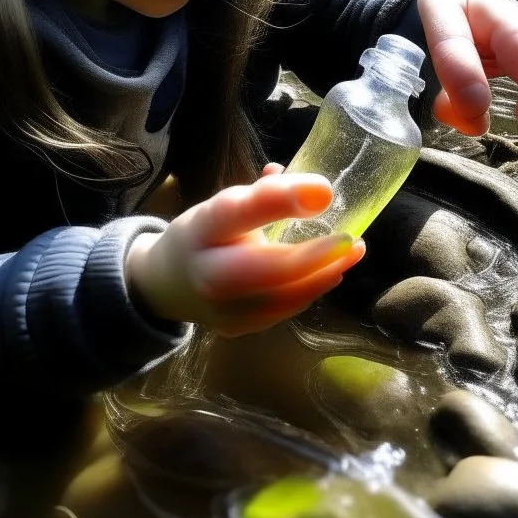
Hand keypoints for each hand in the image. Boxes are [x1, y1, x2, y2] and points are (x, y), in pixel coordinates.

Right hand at [125, 170, 364, 336]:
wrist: (164, 284)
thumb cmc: (203, 236)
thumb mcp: (224, 207)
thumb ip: (265, 196)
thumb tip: (314, 188)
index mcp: (201, 229)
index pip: (237, 212)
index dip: (281, 201)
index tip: (324, 192)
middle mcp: (207, 273)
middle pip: (270, 269)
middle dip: (318, 257)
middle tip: (353, 241)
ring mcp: (221, 309)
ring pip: (283, 297)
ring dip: (323, 276)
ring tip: (352, 254)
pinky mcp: (236, 329)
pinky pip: (282, 311)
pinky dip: (308, 290)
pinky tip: (327, 273)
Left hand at [417, 0, 517, 135]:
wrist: (445, 19)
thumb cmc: (426, 49)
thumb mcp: (421, 70)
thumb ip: (443, 97)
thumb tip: (472, 123)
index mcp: (441, 6)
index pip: (450, 39)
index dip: (464, 72)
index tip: (477, 107)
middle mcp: (480, 3)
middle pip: (507, 26)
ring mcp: (510, 14)